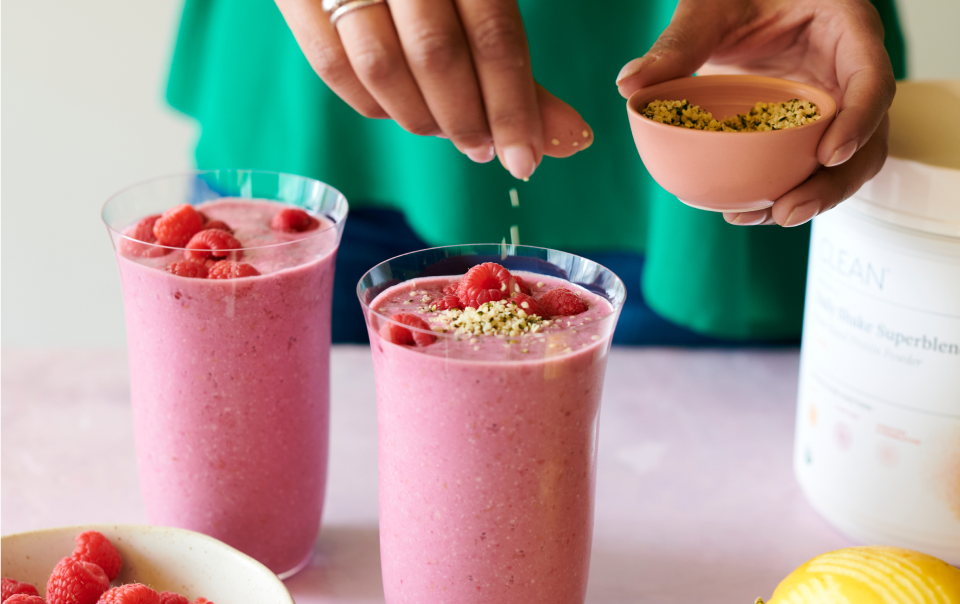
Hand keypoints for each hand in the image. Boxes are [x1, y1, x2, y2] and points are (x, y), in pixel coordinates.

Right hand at [275, 0, 592, 179]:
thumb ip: (510, 60)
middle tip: (485, 149)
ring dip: (421, 118)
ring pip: (381, 68)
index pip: (495, 37)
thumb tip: (567, 138)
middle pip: (437, 57)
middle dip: (467, 119)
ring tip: (449, 130)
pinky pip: (332, 67)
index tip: (526, 160)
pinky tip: (400, 108)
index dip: (513, 108)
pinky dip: (371, 103)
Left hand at [616, 0, 895, 226]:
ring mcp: (834, 103)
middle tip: (787, 212)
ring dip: (813, 197)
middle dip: (834, 182)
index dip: (859, 120)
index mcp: (847, 29)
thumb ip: (677, 43)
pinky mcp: (810, 126)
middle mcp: (850, 71)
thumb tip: (628, 85)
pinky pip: (809, 164)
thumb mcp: (709, 7)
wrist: (742, 0)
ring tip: (766, 218)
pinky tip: (745, 209)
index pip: (873, 79)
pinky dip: (786, 189)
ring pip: (844, 161)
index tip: (829, 155)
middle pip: (869, 136)